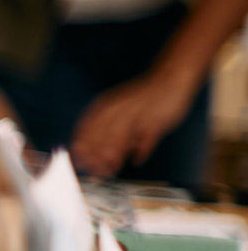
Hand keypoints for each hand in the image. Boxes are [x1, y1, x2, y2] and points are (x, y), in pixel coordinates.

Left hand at [71, 71, 195, 177]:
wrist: (171, 77)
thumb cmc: (143, 97)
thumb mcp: (120, 110)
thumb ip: (109, 130)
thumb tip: (96, 152)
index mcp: (107, 106)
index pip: (87, 128)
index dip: (82, 147)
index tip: (78, 161)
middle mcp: (120, 108)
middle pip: (102, 135)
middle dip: (95, 156)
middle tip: (94, 173)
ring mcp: (139, 112)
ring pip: (121, 136)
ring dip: (114, 155)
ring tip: (110, 171)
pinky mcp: (158, 117)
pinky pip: (148, 136)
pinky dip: (143, 149)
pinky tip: (137, 160)